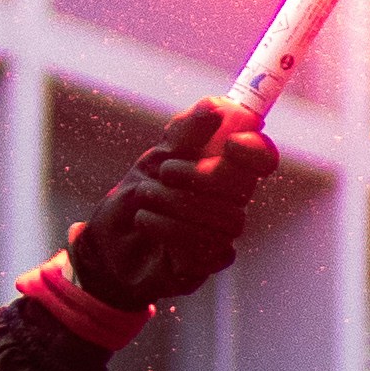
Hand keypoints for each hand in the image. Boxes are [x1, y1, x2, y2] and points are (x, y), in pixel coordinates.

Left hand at [60, 97, 279, 315]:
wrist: (108, 243)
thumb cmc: (140, 196)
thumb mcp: (157, 157)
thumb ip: (187, 132)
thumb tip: (217, 106)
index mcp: (225, 172)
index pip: (261, 159)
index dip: (256, 150)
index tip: (232, 142)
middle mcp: (231, 203)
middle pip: (243, 188)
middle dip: (201, 176)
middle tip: (165, 172)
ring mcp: (221, 236)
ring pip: (226, 219)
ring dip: (177, 203)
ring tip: (145, 196)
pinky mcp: (207, 264)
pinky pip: (205, 247)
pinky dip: (168, 228)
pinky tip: (145, 220)